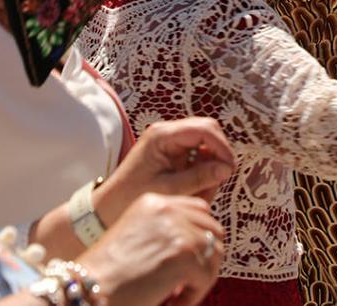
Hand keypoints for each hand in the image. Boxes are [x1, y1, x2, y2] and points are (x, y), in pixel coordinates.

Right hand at [77, 193, 224, 305]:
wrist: (86, 289)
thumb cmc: (105, 273)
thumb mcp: (136, 235)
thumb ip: (166, 231)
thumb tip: (202, 242)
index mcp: (154, 202)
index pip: (199, 210)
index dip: (201, 236)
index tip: (193, 258)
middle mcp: (167, 210)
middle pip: (213, 229)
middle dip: (206, 257)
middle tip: (189, 280)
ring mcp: (178, 230)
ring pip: (215, 254)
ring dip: (201, 278)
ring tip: (179, 294)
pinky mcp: (185, 255)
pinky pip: (206, 278)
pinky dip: (193, 295)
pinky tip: (173, 302)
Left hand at [94, 118, 234, 228]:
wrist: (107, 208)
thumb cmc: (132, 197)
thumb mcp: (169, 189)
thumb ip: (199, 177)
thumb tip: (226, 168)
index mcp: (163, 135)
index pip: (204, 129)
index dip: (222, 147)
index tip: (229, 169)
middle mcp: (167, 132)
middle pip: (208, 130)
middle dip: (218, 154)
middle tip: (220, 179)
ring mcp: (169, 141)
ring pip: (205, 142)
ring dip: (210, 164)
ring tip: (204, 190)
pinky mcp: (171, 152)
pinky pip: (197, 154)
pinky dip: (202, 169)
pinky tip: (197, 189)